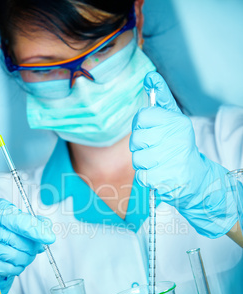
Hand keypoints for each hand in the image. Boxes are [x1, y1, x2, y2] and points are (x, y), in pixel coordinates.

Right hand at [0, 198, 55, 293]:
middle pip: (21, 241)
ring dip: (28, 256)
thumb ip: (30, 219)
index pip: (17, 221)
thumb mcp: (11, 214)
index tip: (49, 237)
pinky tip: (15, 260)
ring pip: (18, 257)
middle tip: (35, 244)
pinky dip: (19, 266)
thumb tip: (46, 229)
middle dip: (34, 245)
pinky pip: (12, 269)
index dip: (35, 230)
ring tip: (24, 251)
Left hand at [130, 71, 236, 237]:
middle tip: (155, 149)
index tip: (150, 130)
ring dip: (144, 163)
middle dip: (141, 147)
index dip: (141, 126)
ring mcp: (171, 159)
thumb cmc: (179, 146)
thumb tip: (150, 76)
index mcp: (176, 122)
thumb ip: (161, 98)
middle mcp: (175, 139)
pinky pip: (142, 176)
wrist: (195, 177)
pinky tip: (160, 174)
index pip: (142, 117)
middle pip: (136, 139)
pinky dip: (148, 177)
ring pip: (137, 159)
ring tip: (158, 163)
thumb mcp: (173, 119)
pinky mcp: (166, 179)